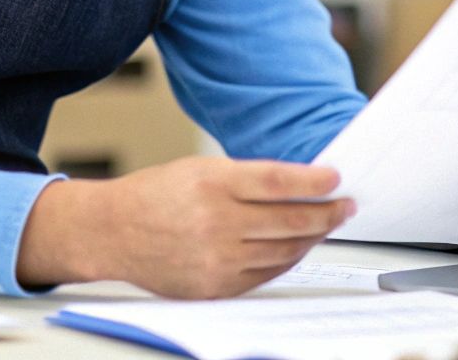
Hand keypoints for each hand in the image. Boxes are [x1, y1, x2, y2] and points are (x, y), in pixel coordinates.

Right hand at [16, 156, 352, 297]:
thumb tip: (301, 184)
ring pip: (284, 250)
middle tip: (345, 205)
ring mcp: (216, 259)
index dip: (314, 181)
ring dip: (312, 237)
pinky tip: (298, 246)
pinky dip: (288, 259)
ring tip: (327, 224)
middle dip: (326, 212)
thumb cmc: (157, 195)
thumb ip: (247, 178)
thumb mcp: (200, 169)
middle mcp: (216, 223)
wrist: (112, 232)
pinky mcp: (215, 287)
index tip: (336, 178)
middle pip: (289, 220)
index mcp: (213, 184)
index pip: (279, 182)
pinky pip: (266, 274)